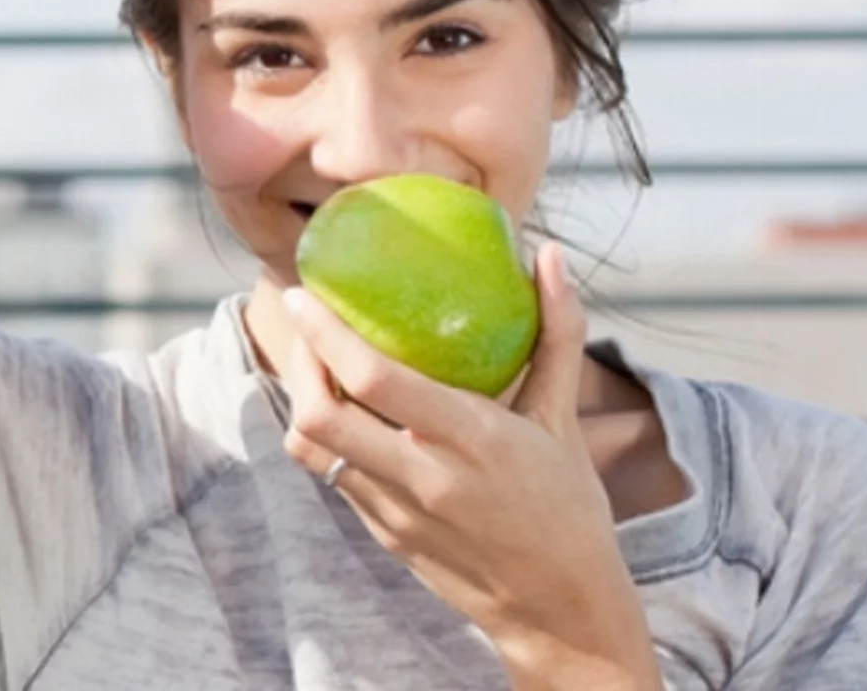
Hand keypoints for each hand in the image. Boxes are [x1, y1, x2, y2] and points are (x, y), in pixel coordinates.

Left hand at [281, 242, 661, 688]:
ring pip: (313, 451)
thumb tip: (547, 255)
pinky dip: (328, 438)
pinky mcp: (383, 534)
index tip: (301, 294)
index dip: (326, 334)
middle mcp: (422, 478)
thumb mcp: (563, 420)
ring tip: (317, 364)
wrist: (560, 612)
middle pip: (319, 416)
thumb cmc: (569, 507)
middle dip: (298, 363)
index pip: (374, 380)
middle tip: (304, 325)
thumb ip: (557, 334)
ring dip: (303, 401)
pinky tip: (346, 411)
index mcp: (469, 440)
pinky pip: (335, 476)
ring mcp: (394, 513)